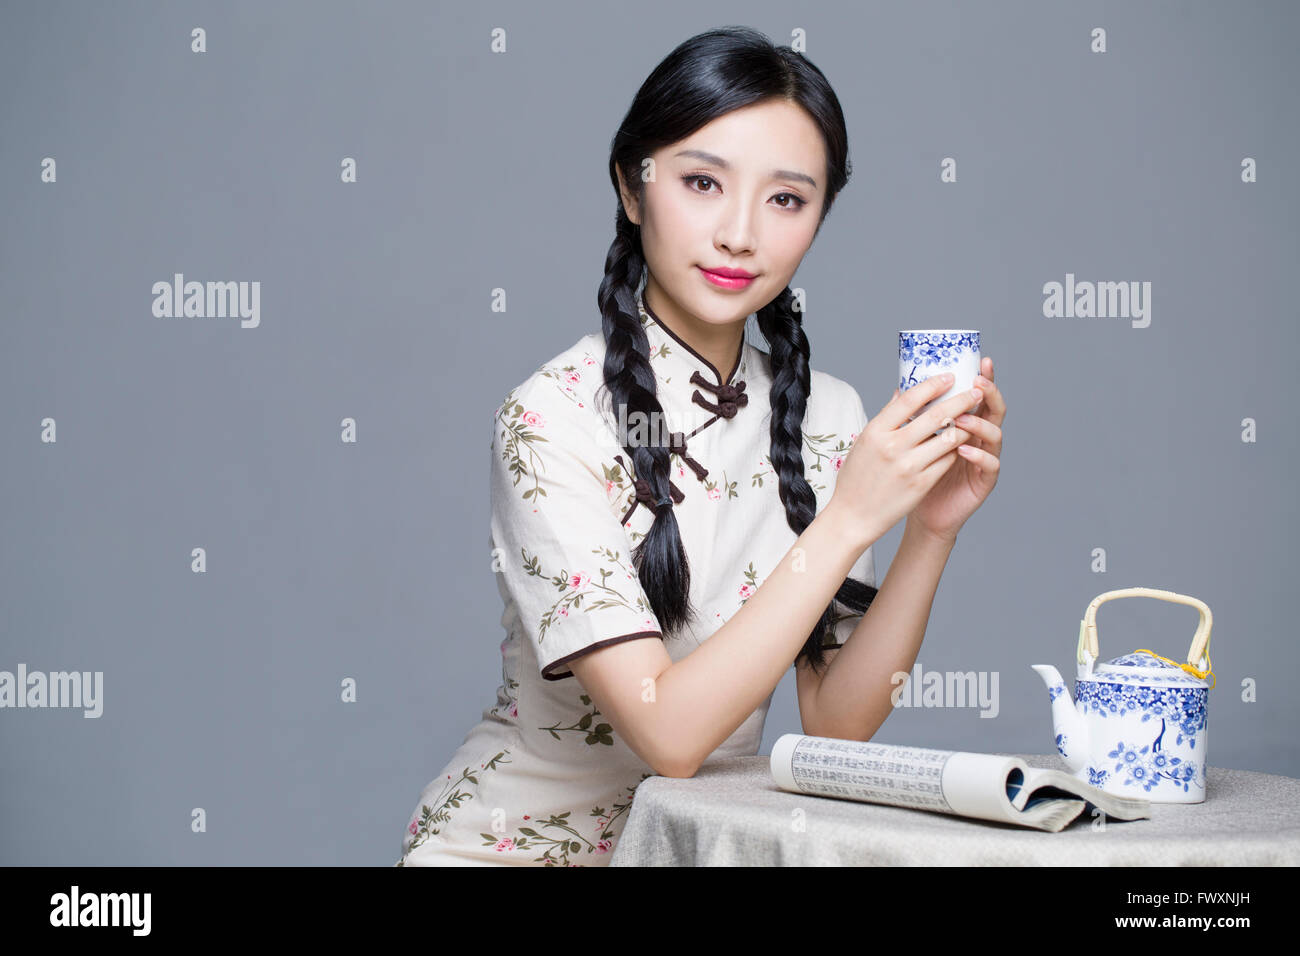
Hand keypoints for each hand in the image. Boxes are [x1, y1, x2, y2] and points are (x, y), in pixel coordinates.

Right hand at [829, 369, 991, 546]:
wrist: (853, 516)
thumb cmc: (856, 478)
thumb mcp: (864, 442)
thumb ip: (886, 418)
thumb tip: (902, 392)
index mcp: (875, 431)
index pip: (910, 399)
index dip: (933, 385)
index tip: (948, 377)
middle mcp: (892, 446)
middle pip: (936, 415)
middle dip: (960, 400)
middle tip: (974, 392)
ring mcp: (908, 466)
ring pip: (948, 438)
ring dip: (963, 427)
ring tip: (970, 420)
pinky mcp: (921, 484)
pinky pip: (947, 460)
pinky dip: (955, 450)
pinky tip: (958, 446)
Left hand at [909, 356, 1004, 542]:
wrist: (921, 512)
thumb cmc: (917, 474)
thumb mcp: (914, 442)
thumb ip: (916, 417)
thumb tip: (901, 387)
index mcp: (967, 424)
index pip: (978, 396)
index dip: (983, 378)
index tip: (980, 360)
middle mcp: (980, 438)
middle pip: (994, 410)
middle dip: (989, 394)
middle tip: (978, 383)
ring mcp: (985, 459)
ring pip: (994, 435)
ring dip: (980, 424)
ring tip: (963, 418)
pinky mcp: (984, 481)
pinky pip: (990, 465)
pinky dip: (979, 456)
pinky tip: (964, 450)